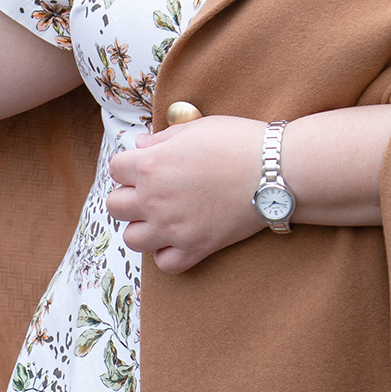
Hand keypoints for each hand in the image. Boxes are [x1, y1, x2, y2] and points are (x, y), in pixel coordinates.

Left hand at [107, 103, 390, 271]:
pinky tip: (180, 240)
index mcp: (150, 165)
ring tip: (161, 219)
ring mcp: (173, 228)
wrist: (275, 170)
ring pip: (132, 239)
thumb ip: (162, 139)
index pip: (116, 168)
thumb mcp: (195, 128)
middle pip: (115, 206)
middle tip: (152, 193)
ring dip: (143, 229)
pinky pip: (165, 263)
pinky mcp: (196, 247)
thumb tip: (142, 146)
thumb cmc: (238, 141)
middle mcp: (154, 199)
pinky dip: (168, 255)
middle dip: (129, 198)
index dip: (130, 166)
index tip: (147, 165)